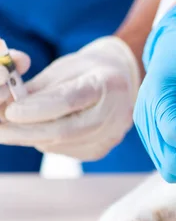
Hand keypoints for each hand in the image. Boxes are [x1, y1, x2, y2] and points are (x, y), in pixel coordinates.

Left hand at [0, 36, 139, 159]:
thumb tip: (7, 108)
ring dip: (31, 137)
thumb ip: (39, 89)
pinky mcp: (100, 150)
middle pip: (65, 130)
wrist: (120, 83)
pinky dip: (45, 141)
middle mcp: (116, 114)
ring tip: (14, 126)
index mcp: (109, 84)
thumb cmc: (87, 71)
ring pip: (60, 144)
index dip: (38, 109)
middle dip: (26, 131)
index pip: (71, 100)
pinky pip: (64, 150)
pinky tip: (40, 129)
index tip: (10, 111)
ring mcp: (110, 136)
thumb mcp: (63, 69)